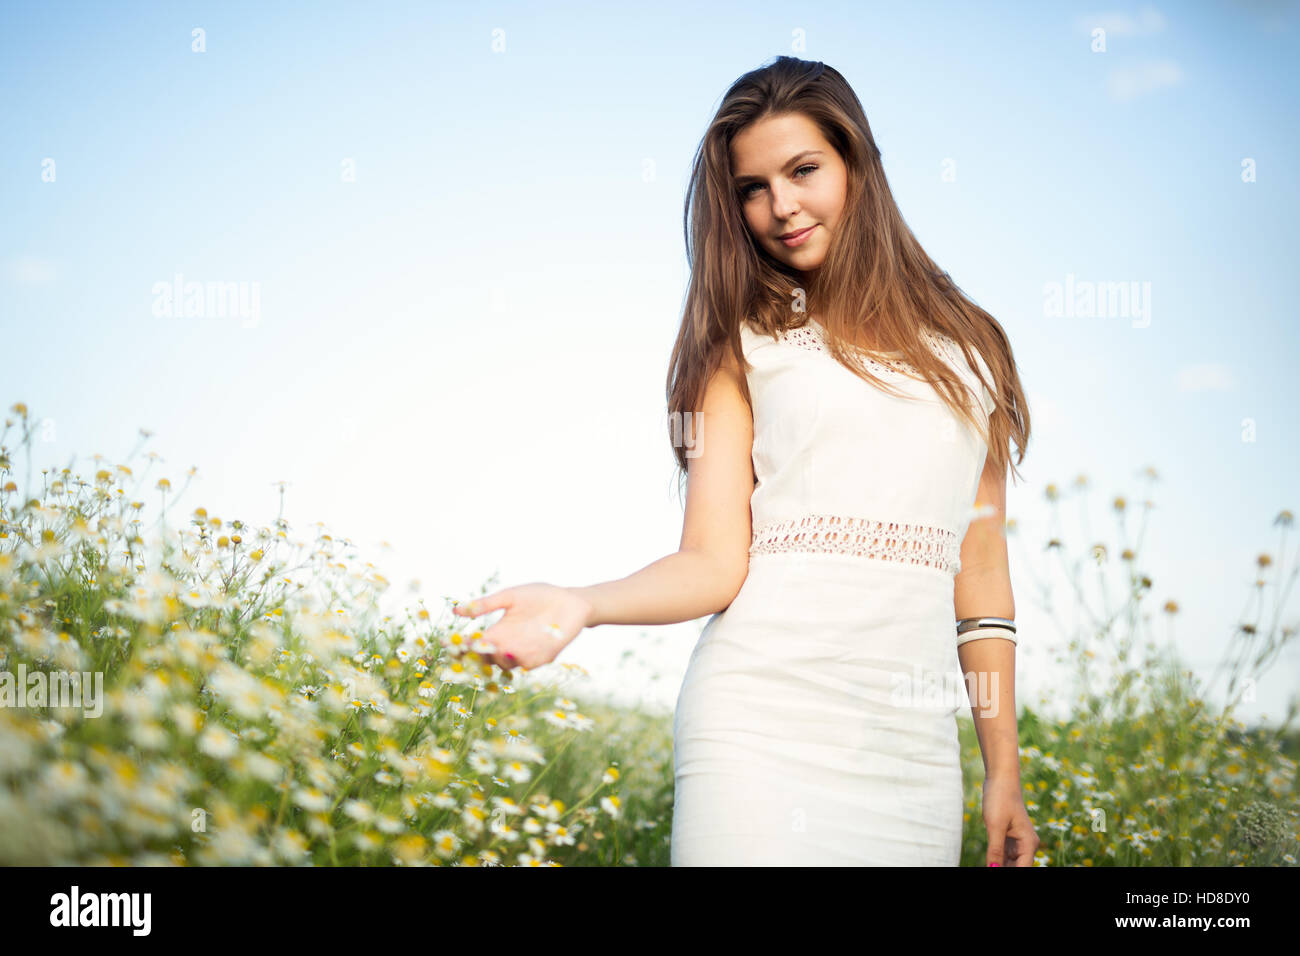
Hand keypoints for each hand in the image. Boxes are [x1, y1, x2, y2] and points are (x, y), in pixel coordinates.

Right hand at [450, 583, 591, 672]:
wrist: (572, 602)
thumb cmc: (540, 596)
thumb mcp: (510, 597)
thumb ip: (486, 605)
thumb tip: (456, 610)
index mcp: (498, 632)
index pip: (474, 644)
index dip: (460, 646)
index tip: (447, 642)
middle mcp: (508, 646)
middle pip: (486, 659)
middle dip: (476, 655)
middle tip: (470, 648)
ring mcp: (524, 653)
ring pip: (505, 664)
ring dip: (497, 658)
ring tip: (491, 648)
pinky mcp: (542, 657)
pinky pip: (527, 663)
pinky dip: (519, 660)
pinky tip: (513, 651)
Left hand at [982, 774, 1039, 866]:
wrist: (1000, 778)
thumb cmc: (1000, 798)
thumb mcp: (995, 825)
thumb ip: (995, 850)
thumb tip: (992, 869)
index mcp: (1029, 844)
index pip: (1022, 869)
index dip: (1008, 873)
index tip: (993, 870)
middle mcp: (1026, 845)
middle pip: (1017, 867)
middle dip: (1003, 869)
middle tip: (988, 866)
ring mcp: (1017, 842)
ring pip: (1009, 863)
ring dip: (999, 866)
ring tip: (987, 865)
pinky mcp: (1007, 837)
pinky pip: (1003, 855)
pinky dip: (996, 860)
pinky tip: (987, 863)